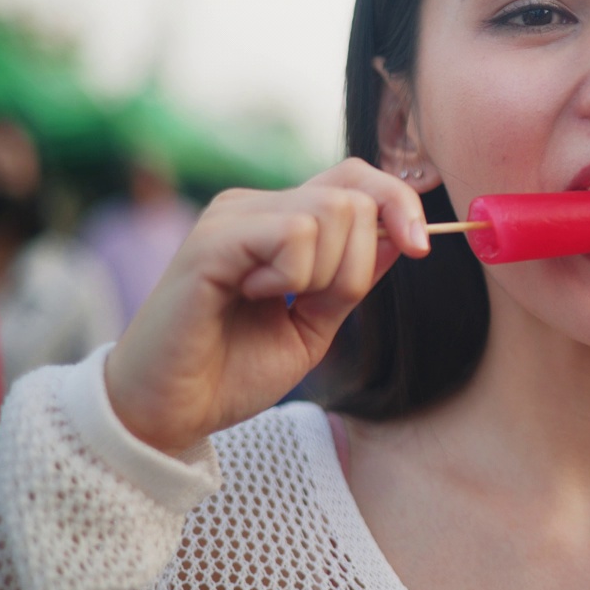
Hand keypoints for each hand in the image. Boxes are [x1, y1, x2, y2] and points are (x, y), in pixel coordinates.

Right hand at [103, 158, 429, 455]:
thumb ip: (353, 279)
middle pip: (354, 196)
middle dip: (357, 263)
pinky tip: (253, 296)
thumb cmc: (232, 370)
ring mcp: (231, 218)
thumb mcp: (315, 323)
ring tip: (273, 301)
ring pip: (331, 212)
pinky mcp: (212, 241)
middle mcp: (255, 206)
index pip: (355, 177)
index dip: (398, 202)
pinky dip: (292, 275)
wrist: (169, 412)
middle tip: (310, 302)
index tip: (420, 247)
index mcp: (279, 221)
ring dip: (325, 274)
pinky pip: (293, 234)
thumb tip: (402, 236)